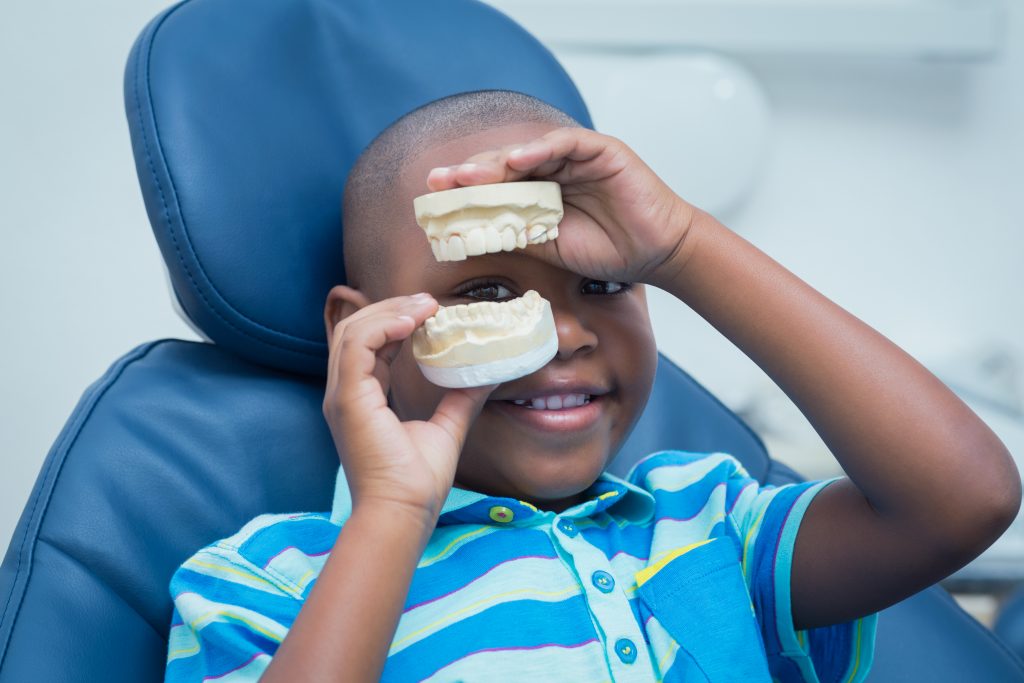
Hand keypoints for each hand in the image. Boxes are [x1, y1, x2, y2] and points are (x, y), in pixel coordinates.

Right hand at [322, 293, 493, 521]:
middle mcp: (345, 393)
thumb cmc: (417, 482)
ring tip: (425, 306)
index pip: (368, 344)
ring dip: (388, 311)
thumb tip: (488, 376)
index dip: (396, 321)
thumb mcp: (446, 429)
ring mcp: (341, 395)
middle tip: (429, 302)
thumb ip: (461, 400)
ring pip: (352, 330)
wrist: (402, 512)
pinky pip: (356, 345)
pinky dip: (383, 326)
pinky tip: (413, 322)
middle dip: (390, 308)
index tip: (431, 312)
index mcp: (361, 399)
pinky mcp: (347, 399)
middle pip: (355, 329)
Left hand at [426, 127, 699, 287]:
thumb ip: (514, 234)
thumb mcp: (548, 246)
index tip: (433, 198)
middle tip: (439, 181)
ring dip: (496, 162)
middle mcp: (554, 169)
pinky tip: (516, 160)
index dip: (465, 190)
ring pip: (529, 151)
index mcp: (540, 191)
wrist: (655, 253)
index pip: (496, 185)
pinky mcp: (600, 149)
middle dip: (471, 173)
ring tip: (468, 175)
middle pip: (505, 164)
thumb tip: (468, 235)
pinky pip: (565, 143)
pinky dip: (540, 148)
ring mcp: (576, 157)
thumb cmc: (606, 251)